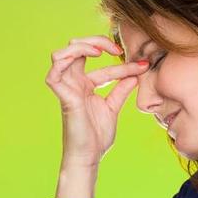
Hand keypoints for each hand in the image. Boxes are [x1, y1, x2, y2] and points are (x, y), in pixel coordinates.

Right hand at [44, 35, 149, 168]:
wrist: (89, 156)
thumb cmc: (97, 137)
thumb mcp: (113, 107)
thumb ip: (121, 90)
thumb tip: (135, 75)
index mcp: (84, 86)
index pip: (101, 65)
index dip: (122, 62)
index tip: (143, 65)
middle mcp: (73, 84)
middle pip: (76, 49)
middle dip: (96, 41)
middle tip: (117, 49)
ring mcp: (66, 88)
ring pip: (61, 54)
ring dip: (81, 46)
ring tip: (101, 50)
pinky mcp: (63, 96)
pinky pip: (54, 72)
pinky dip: (67, 58)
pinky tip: (90, 56)